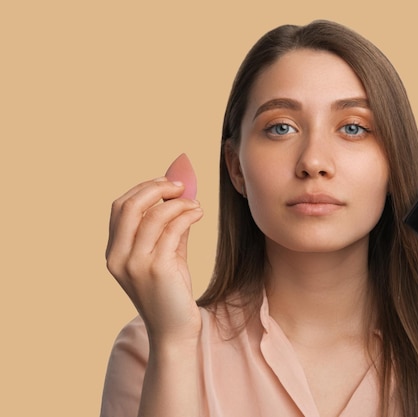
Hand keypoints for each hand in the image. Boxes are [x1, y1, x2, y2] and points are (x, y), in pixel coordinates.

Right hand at [105, 177, 203, 343]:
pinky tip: (198, 213)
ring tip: (195, 204)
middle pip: (131, 205)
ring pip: (154, 215)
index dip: (143, 188)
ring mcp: (135, 264)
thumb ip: (166, 227)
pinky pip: (172, 230)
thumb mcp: (165, 255)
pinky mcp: (157, 269)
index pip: (120, 207)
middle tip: (181, 185)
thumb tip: (179, 194)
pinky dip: (187, 215)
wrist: (175, 331)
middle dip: (157, 188)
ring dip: (178, 203)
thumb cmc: (171, 293)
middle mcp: (119, 257)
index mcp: (114, 253)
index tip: (167, 182)